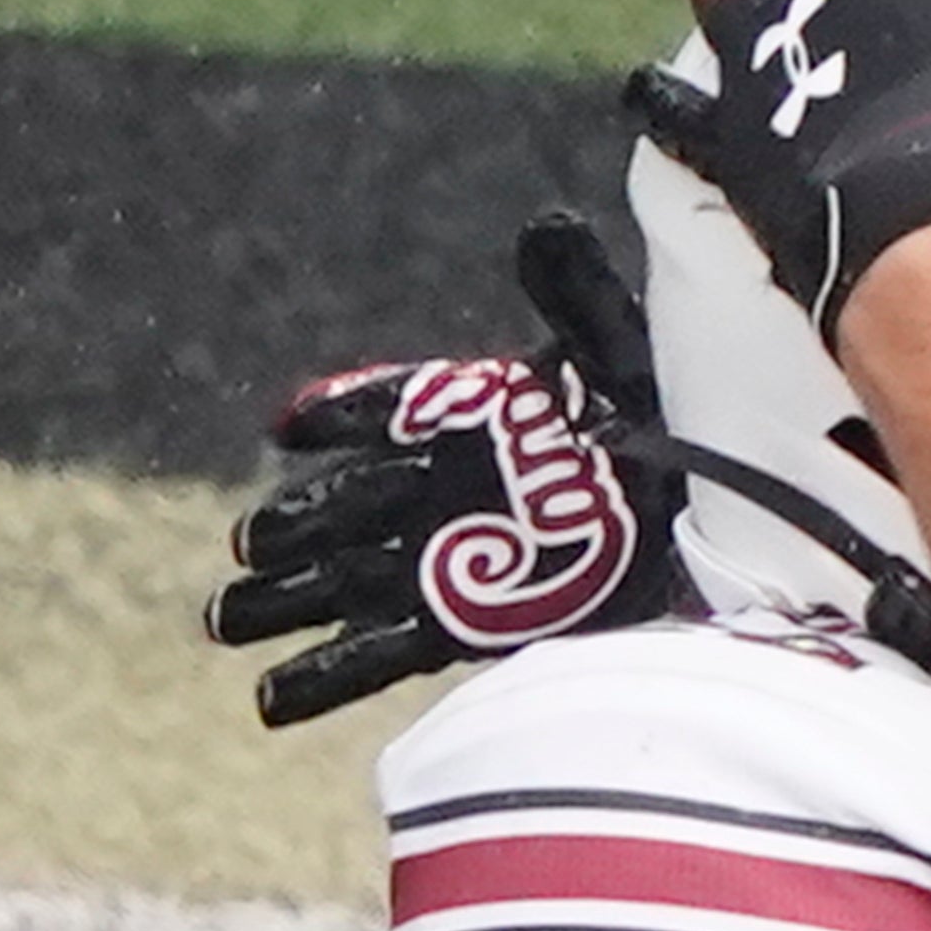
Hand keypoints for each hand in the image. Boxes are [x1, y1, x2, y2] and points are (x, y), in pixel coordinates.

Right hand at [206, 212, 694, 721]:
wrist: (709, 506)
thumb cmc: (656, 420)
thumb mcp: (619, 349)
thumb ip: (575, 298)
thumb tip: (548, 227)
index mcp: (465, 416)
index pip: (389, 407)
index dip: (344, 414)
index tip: (289, 428)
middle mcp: (441, 489)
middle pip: (349, 507)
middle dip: (295, 526)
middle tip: (245, 547)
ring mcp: (448, 562)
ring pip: (348, 582)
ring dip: (287, 603)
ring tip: (221, 623)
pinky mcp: (467, 628)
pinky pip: (382, 654)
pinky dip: (326, 677)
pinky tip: (269, 703)